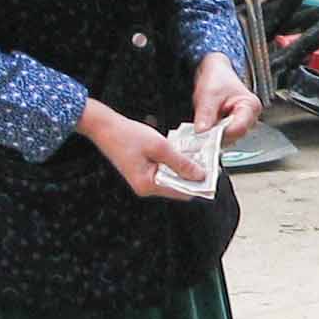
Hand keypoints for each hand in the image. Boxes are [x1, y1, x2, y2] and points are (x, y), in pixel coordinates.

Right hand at [77, 100, 197, 197]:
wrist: (104, 126)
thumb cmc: (128, 135)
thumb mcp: (160, 147)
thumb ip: (181, 163)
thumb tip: (200, 175)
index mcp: (148, 185)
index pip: (181, 192)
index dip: (199, 184)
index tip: (213, 173)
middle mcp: (146, 187)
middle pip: (177, 186)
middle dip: (192, 174)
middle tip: (207, 159)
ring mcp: (144, 180)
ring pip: (172, 177)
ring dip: (184, 167)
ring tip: (195, 153)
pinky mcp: (143, 171)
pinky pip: (164, 170)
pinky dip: (174, 162)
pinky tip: (180, 151)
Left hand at [193, 53, 261, 143]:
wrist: (215, 73)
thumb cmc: (217, 79)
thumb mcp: (209, 94)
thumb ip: (206, 113)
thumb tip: (202, 131)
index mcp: (250, 106)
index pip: (239, 128)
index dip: (221, 133)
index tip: (205, 132)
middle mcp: (250, 118)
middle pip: (234, 136)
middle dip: (216, 135)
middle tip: (200, 129)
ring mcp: (242, 125)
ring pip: (227, 139)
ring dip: (213, 135)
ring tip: (203, 124)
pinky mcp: (233, 129)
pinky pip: (222, 137)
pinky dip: (212, 134)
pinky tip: (206, 127)